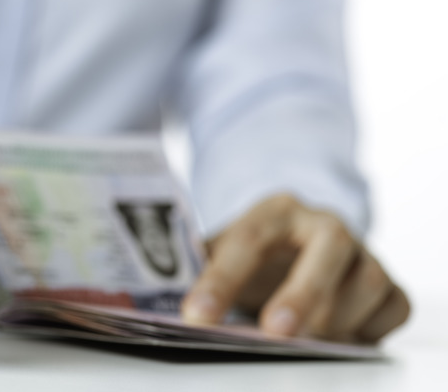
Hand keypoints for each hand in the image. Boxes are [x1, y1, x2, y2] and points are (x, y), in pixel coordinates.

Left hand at [181, 194, 409, 341]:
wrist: (296, 243)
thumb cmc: (254, 254)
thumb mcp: (220, 252)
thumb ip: (197, 272)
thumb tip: (162, 308)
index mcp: (274, 211)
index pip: (248, 239)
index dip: (221, 279)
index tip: (196, 317)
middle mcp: (324, 224)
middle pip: (327, 249)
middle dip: (301, 294)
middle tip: (273, 333)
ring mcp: (361, 251)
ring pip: (368, 281)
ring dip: (335, 319)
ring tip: (304, 342)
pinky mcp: (388, 280)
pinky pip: (393, 305)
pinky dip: (369, 328)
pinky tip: (339, 337)